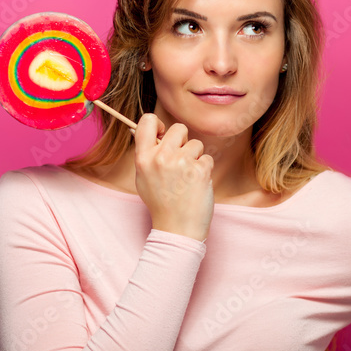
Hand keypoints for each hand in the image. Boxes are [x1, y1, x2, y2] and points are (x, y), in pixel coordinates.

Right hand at [132, 113, 213, 242]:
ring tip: (188, 177)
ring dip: (196, 157)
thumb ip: (148, 155)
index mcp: (143, 158)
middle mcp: (161, 157)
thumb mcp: (143, 178)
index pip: (147, 121)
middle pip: (179, 128)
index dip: (158, 124)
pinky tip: (197, 184)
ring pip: (196, 144)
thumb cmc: (161, 204)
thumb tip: (155, 132)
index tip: (163, 134)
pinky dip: (205, 170)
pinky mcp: (200, 170)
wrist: (177, 229)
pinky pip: (207, 158)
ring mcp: (182, 163)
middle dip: (183, 141)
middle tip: (181, 160)